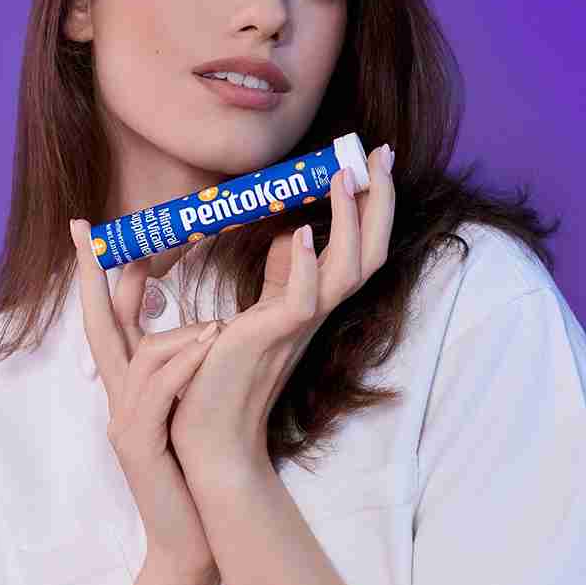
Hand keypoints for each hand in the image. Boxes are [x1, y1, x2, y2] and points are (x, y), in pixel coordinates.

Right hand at [68, 219, 223, 584]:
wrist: (195, 539)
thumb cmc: (200, 471)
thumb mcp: (194, 407)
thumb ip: (193, 365)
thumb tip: (207, 320)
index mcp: (132, 386)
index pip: (109, 319)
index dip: (101, 274)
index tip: (91, 230)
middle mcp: (118, 398)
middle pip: (96, 326)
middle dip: (90, 276)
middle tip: (86, 232)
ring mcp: (123, 423)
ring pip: (138, 357)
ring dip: (178, 334)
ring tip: (219, 329)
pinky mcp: (138, 447)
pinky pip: (155, 394)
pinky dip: (181, 365)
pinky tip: (209, 347)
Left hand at [169, 142, 396, 481]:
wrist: (206, 432)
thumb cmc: (221, 373)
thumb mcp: (256, 313)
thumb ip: (280, 277)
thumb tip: (294, 232)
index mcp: (311, 303)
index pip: (357, 246)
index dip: (369, 205)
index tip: (369, 159)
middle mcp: (315, 312)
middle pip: (369, 251)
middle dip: (379, 200)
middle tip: (380, 152)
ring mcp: (298, 325)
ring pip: (348, 270)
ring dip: (351, 220)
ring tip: (345, 175)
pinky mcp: (272, 338)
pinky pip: (303, 300)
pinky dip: (307, 265)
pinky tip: (306, 231)